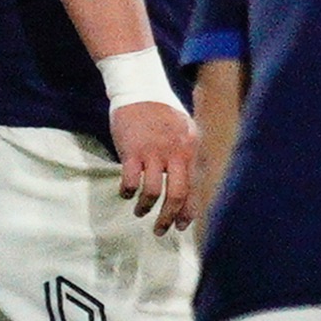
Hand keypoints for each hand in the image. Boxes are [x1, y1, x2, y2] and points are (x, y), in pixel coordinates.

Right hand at [111, 92, 204, 232]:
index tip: (181, 226)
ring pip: (154, 192)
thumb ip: (186, 155)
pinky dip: (127, 192)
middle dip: (169, 217)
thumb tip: (187, 185)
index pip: (195, 187)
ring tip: (140, 212)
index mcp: (191, 149)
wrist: (140, 90)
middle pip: (178, 194)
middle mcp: (176, 152)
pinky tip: (125, 194)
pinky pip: (130, 181)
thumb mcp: (183, 131)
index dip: (188, 210)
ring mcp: (154, 152)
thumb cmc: (161, 113)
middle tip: (161, 231)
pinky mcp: (132, 151)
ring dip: (145, 207)